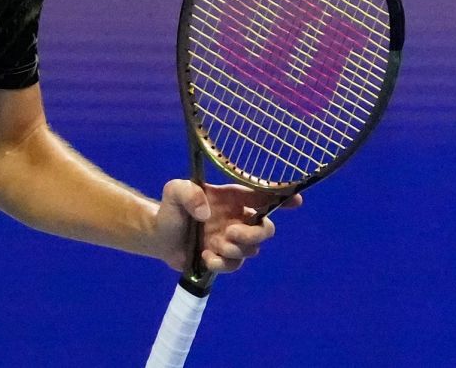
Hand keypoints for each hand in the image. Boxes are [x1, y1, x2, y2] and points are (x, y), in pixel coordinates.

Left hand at [152, 180, 301, 273]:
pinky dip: (222, 263)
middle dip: (254, 234)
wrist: (159, 235)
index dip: (281, 198)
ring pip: (252, 249)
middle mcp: (237, 218)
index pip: (262, 196)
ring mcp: (232, 240)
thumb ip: (187, 192)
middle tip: (231, 233)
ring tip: (212, 245)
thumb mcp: (174, 191)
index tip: (297, 199)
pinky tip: (205, 257)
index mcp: (231, 198)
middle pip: (266, 229)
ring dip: (234, 249)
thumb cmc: (170, 208)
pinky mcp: (224, 258)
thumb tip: (206, 211)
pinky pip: (235, 265)